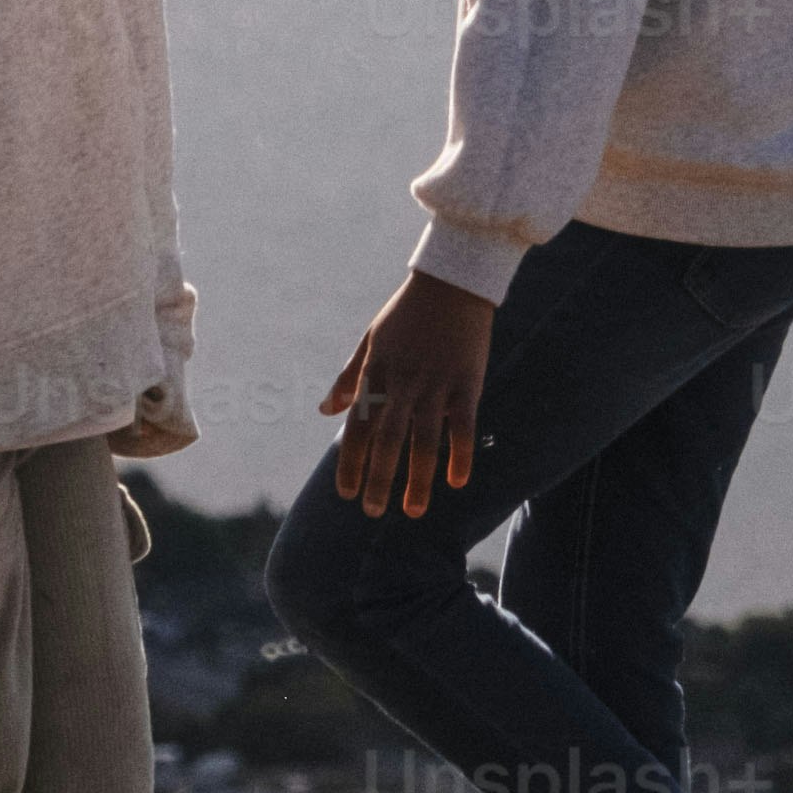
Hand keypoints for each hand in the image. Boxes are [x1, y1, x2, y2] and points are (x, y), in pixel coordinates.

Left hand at [319, 272, 498, 515]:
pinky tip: (457, 481)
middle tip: (372, 512)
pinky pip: (462, 426)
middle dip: (378, 479)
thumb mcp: (371, 340)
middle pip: (387, 440)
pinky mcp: (467, 382)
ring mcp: (436, 383)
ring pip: (424, 441)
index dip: (351, 462)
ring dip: (418, 479)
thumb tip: (325, 412)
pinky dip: (460, 455)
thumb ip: (348, 378)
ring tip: (413, 511)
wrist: (452, 280)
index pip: (359, 426)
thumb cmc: (407, 312)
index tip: (346, 493)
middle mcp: (402, 383)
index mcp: (376, 372)